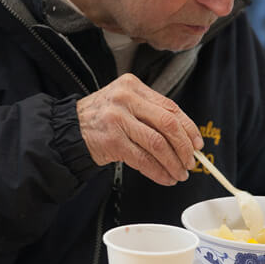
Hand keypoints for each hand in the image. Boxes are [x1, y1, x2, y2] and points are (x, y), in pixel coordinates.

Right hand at [76, 73, 202, 185]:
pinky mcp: (112, 140)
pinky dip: (158, 172)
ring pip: (158, 144)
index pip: (171, 107)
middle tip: (191, 162)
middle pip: (169, 125)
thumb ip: (150, 113)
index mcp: (133, 86)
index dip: (189, 128)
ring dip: (173, 163)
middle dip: (185, 148)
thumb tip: (185, 139)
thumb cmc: (100, 119)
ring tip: (179, 174)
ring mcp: (118, 119)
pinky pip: (143, 159)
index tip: (197, 144)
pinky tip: (164, 177)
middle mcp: (126, 99)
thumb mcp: (124, 103)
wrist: (68, 129)